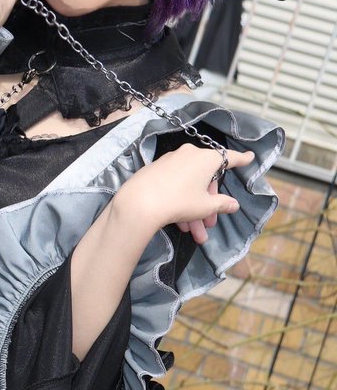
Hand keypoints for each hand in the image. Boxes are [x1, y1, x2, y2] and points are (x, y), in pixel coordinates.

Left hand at [115, 145, 254, 244]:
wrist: (140, 202)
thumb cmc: (179, 201)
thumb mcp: (205, 206)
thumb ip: (221, 204)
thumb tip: (234, 205)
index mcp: (206, 158)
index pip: (228, 158)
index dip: (241, 160)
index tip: (250, 157)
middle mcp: (189, 155)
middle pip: (205, 179)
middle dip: (208, 205)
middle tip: (209, 225)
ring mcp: (171, 161)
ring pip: (189, 187)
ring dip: (194, 211)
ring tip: (193, 235)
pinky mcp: (156, 170)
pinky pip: (174, 185)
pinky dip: (180, 202)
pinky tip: (180, 225)